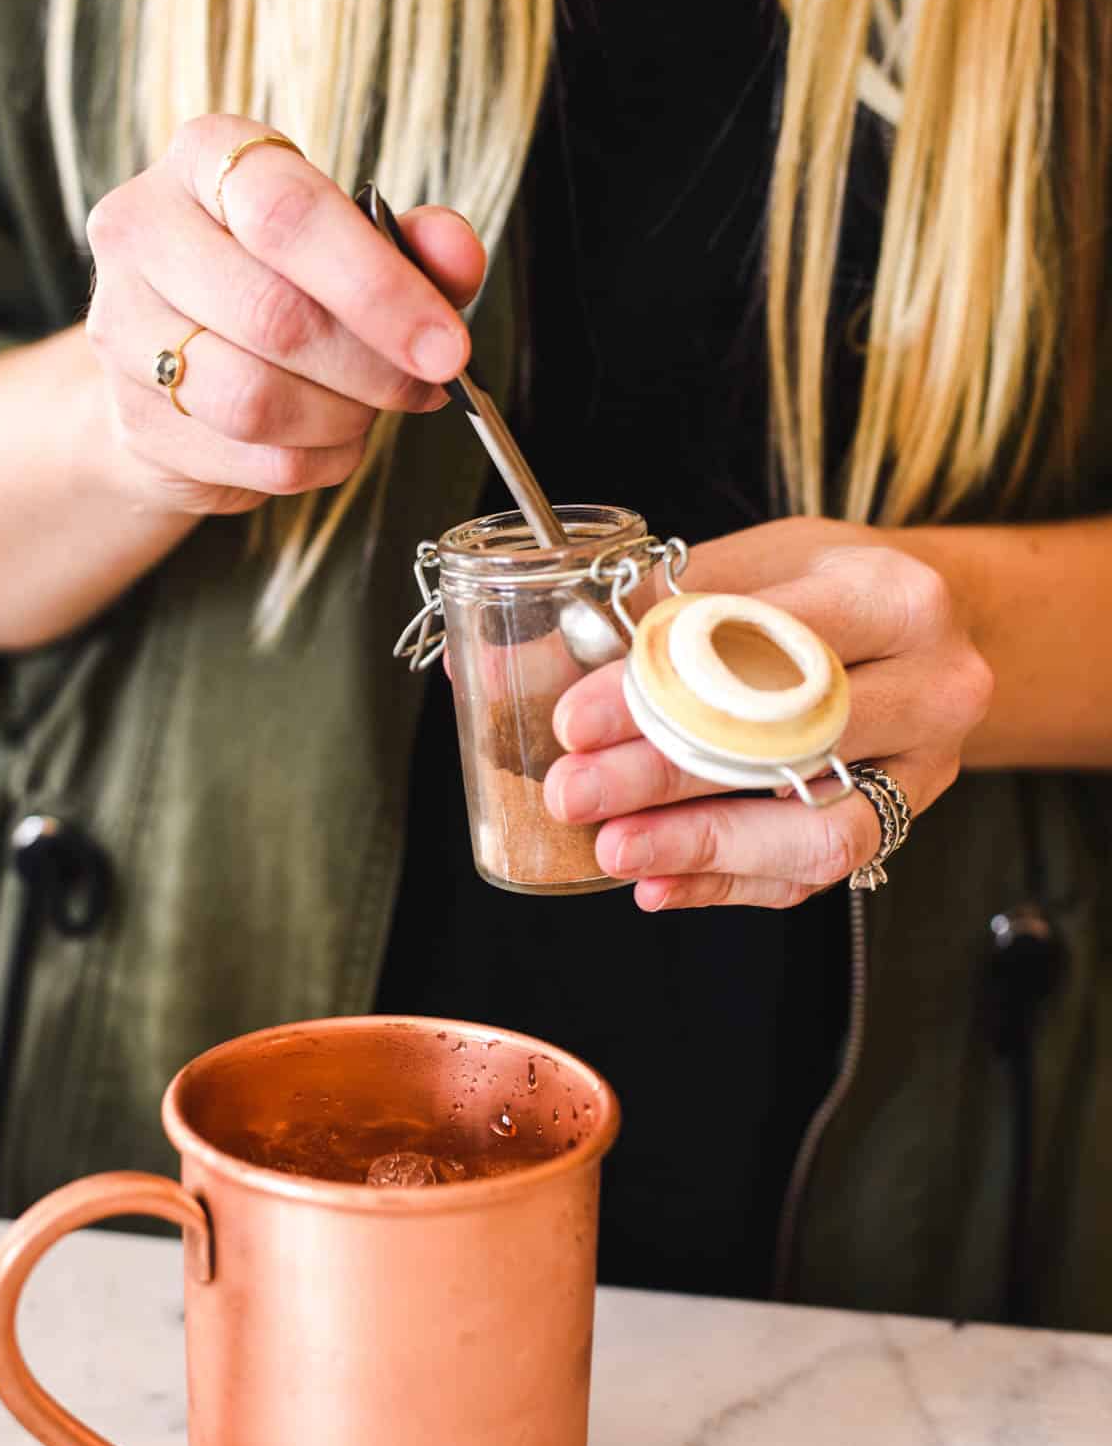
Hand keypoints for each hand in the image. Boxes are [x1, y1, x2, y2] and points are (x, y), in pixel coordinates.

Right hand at [84, 115, 483, 513]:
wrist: (179, 359)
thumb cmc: (277, 283)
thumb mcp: (353, 243)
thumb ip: (414, 244)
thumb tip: (457, 253)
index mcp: (204, 159)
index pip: (288, 214)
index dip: (380, 287)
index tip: (445, 344)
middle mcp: (143, 232)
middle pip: (274, 317)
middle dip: (375, 366)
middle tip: (425, 383)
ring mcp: (122, 329)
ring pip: (256, 400)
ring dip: (344, 417)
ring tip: (369, 406)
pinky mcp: (134, 418)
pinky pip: (254, 459)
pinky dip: (319, 460)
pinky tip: (331, 437)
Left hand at [543, 518, 993, 910]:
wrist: (926, 626)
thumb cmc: (823, 586)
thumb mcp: (752, 562)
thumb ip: (648, 610)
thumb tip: (514, 659)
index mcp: (891, 595)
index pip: (763, 651)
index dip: (661, 690)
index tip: (573, 720)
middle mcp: (932, 685)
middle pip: (789, 746)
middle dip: (665, 777)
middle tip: (573, 793)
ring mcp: (927, 767)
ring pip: (817, 833)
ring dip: (702, 848)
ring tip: (614, 852)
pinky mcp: (905, 821)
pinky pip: (815, 876)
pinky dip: (729, 882)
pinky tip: (658, 883)